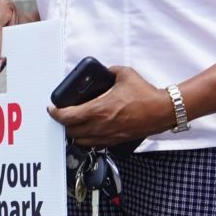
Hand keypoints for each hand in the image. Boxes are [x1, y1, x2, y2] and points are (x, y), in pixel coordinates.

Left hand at [47, 66, 174, 146]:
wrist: (164, 110)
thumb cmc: (145, 94)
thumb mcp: (124, 74)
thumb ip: (109, 71)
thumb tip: (103, 71)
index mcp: (100, 109)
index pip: (68, 116)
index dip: (56, 113)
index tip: (51, 109)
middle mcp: (102, 125)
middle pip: (71, 132)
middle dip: (62, 125)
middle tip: (60, 115)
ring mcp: (109, 136)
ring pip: (82, 142)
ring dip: (74, 134)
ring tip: (72, 124)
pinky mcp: (117, 141)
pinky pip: (96, 144)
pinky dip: (88, 140)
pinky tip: (89, 131)